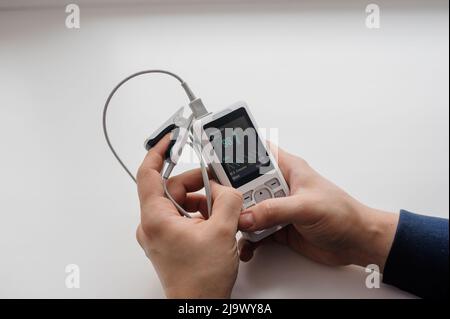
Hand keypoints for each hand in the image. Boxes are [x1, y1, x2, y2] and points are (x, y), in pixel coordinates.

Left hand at [136, 135, 242, 297]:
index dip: (158, 152)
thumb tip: (226, 188)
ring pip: (181, 203)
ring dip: (203, 202)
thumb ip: (227, 200)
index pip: (148, 174)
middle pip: (172, 189)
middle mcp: (153, 225)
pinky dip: (201, 215)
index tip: (169, 139)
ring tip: (221, 212)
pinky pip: (184, 217)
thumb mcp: (222, 232)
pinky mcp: (170, 241)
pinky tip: (217, 223)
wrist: (199, 306)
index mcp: (156, 219)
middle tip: (218, 187)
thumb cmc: (201, 280)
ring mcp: (161, 234)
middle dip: (198, 184)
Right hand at [238, 144, 398, 270]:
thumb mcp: (306, 206)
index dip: (238, 152)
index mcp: (288, 170)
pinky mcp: (277, 227)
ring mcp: (277, 207)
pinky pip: (255, 231)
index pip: (258, 152)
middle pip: (246, 184)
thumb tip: (247, 215)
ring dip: (240, 218)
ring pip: (248, 208)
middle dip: (234, 194)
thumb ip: (275, 209)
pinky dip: (248, 238)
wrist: (356, 242)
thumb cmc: (342, 214)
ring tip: (235, 225)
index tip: (217, 158)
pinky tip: (247, 244)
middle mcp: (280, 187)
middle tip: (225, 203)